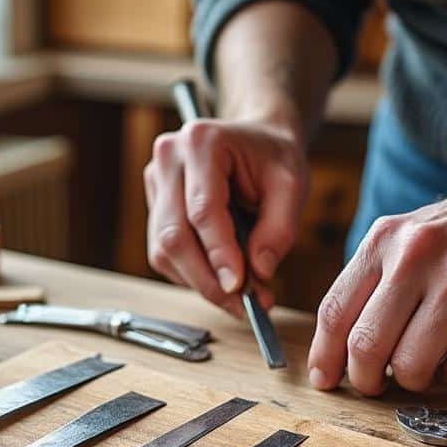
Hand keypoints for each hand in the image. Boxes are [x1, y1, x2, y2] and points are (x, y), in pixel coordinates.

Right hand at [144, 118, 307, 316]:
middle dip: (208, 279)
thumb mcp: (292, 185)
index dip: (219, 254)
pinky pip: (164, 254)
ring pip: (165, 251)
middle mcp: (169, 159)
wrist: (256, 141)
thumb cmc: (273, 159)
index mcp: (202, 142)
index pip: (202, 210)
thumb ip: (280, 228)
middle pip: (174, 236)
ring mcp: (155, 183)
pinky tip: (221, 275)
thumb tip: (259, 272)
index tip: (240, 288)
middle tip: (243, 305)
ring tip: (240, 294)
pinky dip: (193, 274)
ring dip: (201, 281)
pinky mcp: (154, 207)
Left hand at [306, 166, 446, 394]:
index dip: (324, 355)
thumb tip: (338, 350)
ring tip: (424, 366)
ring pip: (412, 363)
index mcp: (385, 240)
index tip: (324, 380)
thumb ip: (374, 282)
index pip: (336, 310)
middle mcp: (418, 256)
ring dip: (414, 379)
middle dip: (365, 378)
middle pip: (367, 344)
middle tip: (375, 385)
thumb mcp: (409, 238)